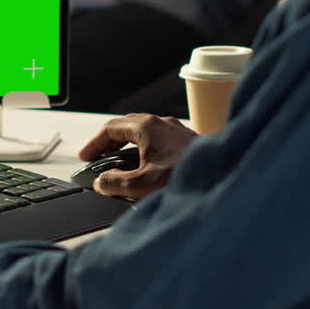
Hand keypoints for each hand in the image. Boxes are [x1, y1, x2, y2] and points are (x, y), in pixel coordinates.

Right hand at [78, 114, 197, 200]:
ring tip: (121, 165)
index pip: (111, 128)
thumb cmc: (185, 178)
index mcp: (147, 126)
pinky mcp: (189, 143)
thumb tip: (102, 183)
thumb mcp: (140, 185)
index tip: (86, 157)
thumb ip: (114, 183)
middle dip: (110, 143)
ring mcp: (177, 131)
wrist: (223, 178)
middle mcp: (162, 123)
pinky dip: (146, 151)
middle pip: (127, 127)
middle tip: (99, 158)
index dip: (94, 144)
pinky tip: (148, 169)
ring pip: (145, 133)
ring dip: (129, 147)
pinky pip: (160, 141)